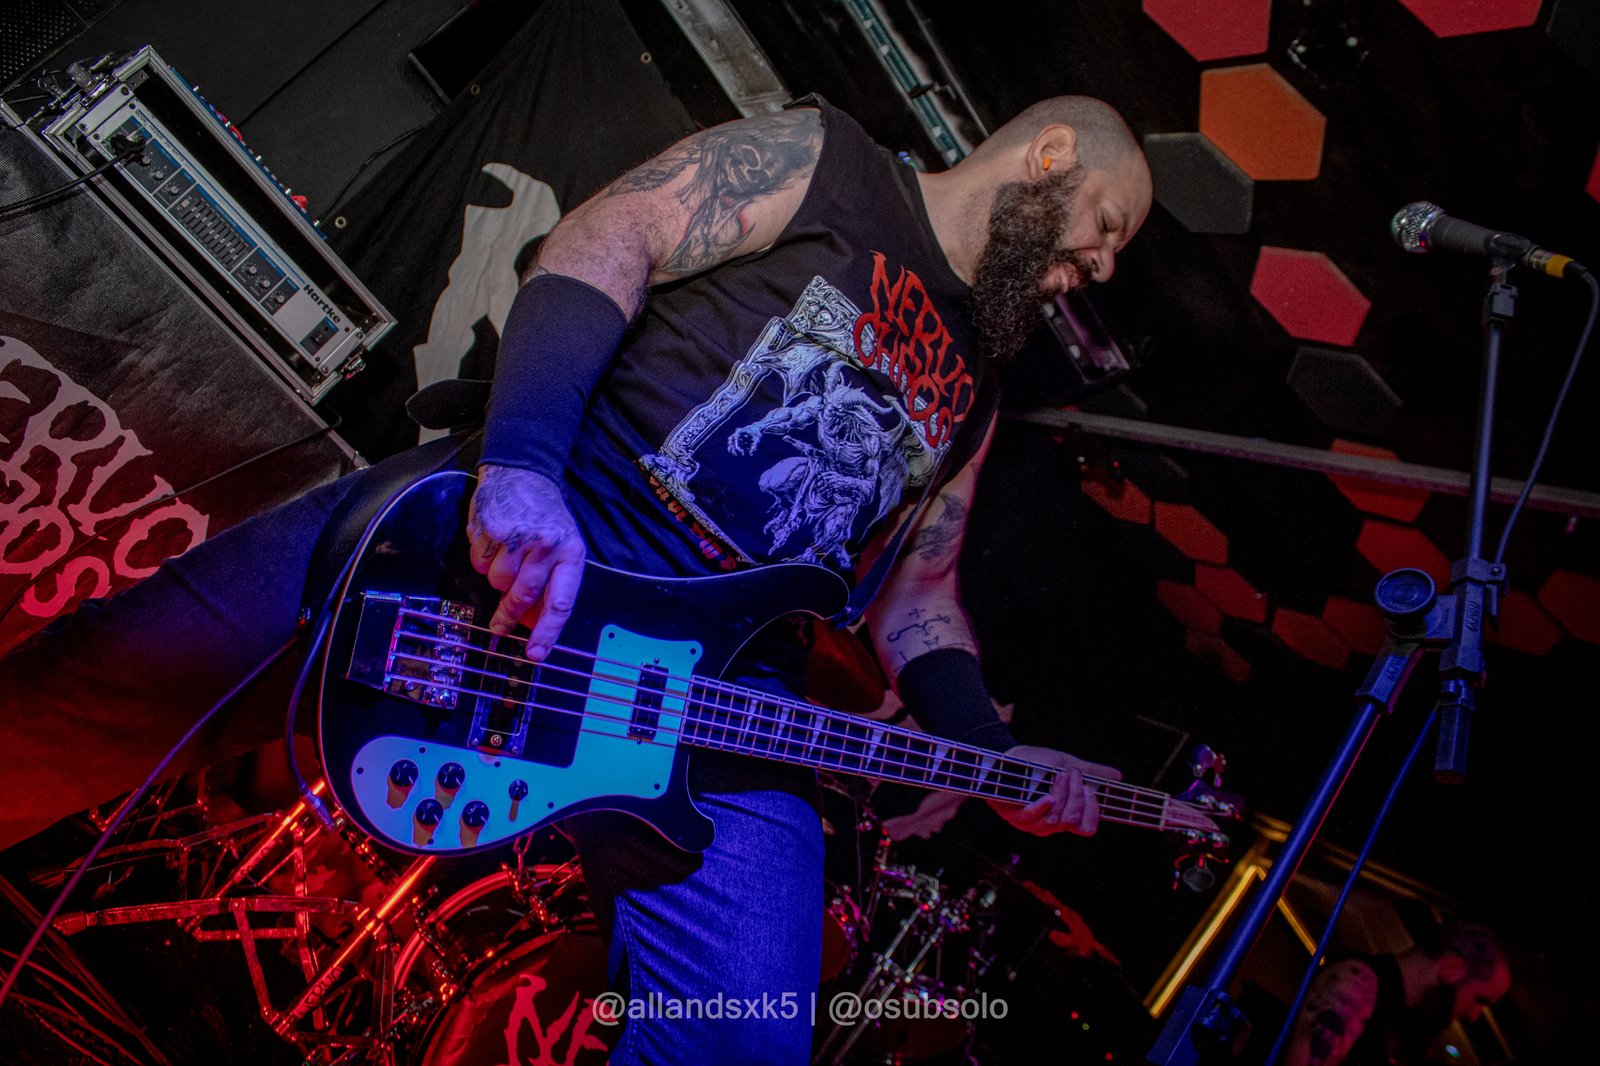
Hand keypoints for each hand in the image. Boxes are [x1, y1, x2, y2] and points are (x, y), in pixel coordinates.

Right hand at [466, 465, 585, 659]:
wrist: (522, 473)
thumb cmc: (545, 517)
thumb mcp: (562, 547)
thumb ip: (552, 585)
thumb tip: (534, 625)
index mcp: (570, 551)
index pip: (560, 602)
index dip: (547, 632)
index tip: (534, 654)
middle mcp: (546, 544)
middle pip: (523, 596)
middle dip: (508, 616)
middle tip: (500, 627)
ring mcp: (516, 535)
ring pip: (497, 581)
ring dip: (497, 578)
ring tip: (506, 555)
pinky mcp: (490, 528)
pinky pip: (479, 563)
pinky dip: (483, 559)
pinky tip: (494, 541)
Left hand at [990, 745, 1122, 836]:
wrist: (1007, 756)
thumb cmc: (1036, 764)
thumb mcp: (1068, 765)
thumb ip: (1092, 773)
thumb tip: (1118, 775)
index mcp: (1065, 815)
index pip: (1087, 827)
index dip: (1093, 811)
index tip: (1091, 789)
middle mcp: (1051, 824)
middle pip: (1074, 821)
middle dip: (1078, 795)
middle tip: (1073, 774)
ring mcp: (1033, 823)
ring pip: (1057, 820)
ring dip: (1063, 795)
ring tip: (1060, 774)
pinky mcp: (1015, 816)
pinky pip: (1033, 818)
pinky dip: (1042, 808)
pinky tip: (1048, 797)